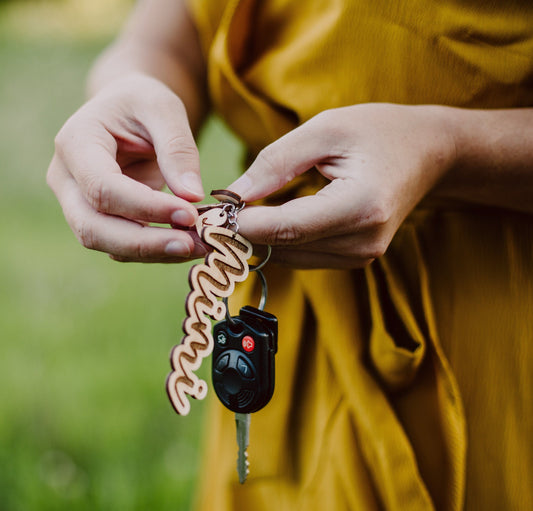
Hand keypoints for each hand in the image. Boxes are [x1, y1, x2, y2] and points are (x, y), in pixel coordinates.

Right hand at [47, 73, 205, 262]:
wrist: (126, 111)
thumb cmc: (142, 103)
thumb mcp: (164, 108)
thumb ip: (177, 149)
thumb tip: (192, 196)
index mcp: (76, 143)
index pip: (103, 188)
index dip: (146, 208)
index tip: (190, 215)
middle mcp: (66, 179)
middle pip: (93, 227)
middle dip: (145, 243)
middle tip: (194, 245)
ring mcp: (76, 203)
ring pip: (105, 243)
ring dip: (153, 252)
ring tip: (199, 246)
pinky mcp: (97, 218)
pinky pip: (121, 245)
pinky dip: (154, 251)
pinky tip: (187, 244)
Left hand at [229, 103, 455, 268]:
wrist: (425, 154)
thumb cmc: (378, 132)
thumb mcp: (325, 129)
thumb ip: (276, 162)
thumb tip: (233, 196)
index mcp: (360, 206)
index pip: (286, 228)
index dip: (242, 224)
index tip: (210, 212)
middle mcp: (363, 242)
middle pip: (284, 248)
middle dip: (243, 233)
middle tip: (213, 213)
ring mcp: (361, 256)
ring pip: (289, 257)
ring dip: (259, 239)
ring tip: (235, 213)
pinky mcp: (355, 259)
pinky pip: (302, 256)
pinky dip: (278, 241)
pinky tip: (265, 220)